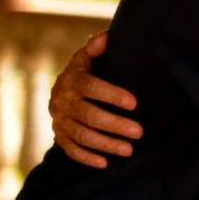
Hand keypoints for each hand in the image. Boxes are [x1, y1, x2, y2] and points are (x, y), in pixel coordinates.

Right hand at [49, 30, 142, 168]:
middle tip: (139, 132)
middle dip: (115, 124)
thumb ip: (95, 48)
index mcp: (71, 79)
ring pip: (81, 135)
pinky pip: (70, 149)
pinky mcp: (59, 135)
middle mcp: (61, 100)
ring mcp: (59, 120)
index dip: (111, 95)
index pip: (90, 87)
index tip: (134, 103)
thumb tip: (106, 36)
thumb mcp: (87, 58)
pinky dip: (87, 157)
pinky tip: (105, 163)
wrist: (60, 90)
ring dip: (106, 144)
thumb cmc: (84, 72)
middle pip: (88, 115)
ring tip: (129, 150)